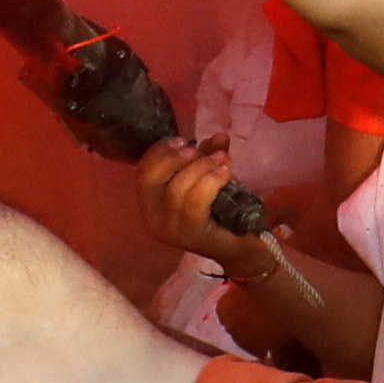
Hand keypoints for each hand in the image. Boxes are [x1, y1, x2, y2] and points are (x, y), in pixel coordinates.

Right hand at [140, 136, 267, 267]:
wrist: (241, 246)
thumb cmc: (220, 211)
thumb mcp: (210, 176)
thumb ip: (210, 156)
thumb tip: (218, 136)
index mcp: (151, 206)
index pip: (142, 174)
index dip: (159, 152)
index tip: (183, 140)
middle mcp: (153, 220)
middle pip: (151, 180)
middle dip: (174, 158)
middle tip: (198, 150)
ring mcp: (171, 231)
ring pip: (177, 189)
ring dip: (201, 167)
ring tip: (222, 160)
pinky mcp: (191, 236)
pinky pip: (195, 202)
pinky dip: (211, 181)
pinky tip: (225, 172)